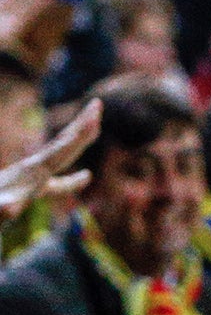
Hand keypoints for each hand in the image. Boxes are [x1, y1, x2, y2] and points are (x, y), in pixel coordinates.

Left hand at [0, 99, 96, 223]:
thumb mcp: (0, 210)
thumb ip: (6, 208)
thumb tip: (10, 207)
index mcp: (34, 172)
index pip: (61, 152)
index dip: (78, 140)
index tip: (93, 123)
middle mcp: (36, 167)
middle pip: (64, 143)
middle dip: (82, 125)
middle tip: (97, 104)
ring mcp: (35, 175)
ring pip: (62, 153)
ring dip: (79, 139)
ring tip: (95, 123)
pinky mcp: (33, 186)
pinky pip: (59, 177)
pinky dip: (74, 176)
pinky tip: (86, 176)